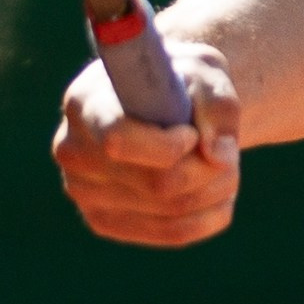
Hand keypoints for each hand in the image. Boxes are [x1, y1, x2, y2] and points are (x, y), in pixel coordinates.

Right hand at [51, 41, 241, 246]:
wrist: (163, 102)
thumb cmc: (180, 80)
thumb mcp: (203, 70)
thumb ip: (215, 104)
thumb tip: (217, 156)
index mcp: (85, 102)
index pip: (118, 140)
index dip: (169, 146)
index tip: (194, 133)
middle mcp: (73, 150)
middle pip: (156, 183)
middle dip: (209, 171)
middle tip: (229, 154)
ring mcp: (83, 191)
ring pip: (169, 211)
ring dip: (215, 193)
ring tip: (227, 168)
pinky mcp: (104, 221)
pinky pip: (169, 234)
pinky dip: (209, 217)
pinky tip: (221, 196)